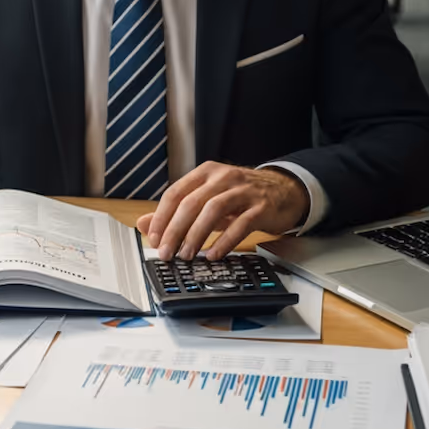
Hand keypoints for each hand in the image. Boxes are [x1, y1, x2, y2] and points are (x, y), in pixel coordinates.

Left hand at [135, 162, 308, 260]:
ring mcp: (243, 190)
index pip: (176, 193)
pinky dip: (225, 241)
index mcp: (206, 173)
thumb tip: (144, 224)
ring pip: (213, 210)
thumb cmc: (242, 196)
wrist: (284, 190)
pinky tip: (215, 254)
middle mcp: (223, 177)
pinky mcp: (261, 206)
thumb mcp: (207, 200)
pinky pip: (240, 224)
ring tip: (188, 255)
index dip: (161, 217)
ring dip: (197, 235)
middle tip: (166, 252)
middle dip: (175, 230)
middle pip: (191, 202)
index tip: (153, 238)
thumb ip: (176, 212)